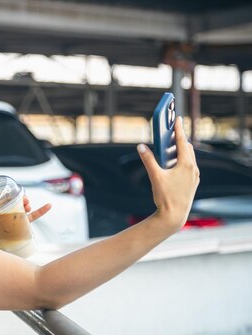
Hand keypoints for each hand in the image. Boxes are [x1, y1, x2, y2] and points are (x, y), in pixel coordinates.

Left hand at [0, 196, 51, 246]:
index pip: (5, 199)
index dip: (10, 195)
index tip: (13, 195)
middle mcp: (7, 212)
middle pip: (17, 202)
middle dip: (22, 199)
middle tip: (24, 201)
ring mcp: (14, 220)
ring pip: (25, 209)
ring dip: (29, 204)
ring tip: (28, 205)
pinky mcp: (21, 227)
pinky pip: (33, 219)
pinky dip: (41, 212)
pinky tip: (48, 205)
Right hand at [137, 117, 199, 231]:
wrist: (174, 215)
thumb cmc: (165, 197)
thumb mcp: (155, 177)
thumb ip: (148, 160)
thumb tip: (141, 146)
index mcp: (186, 164)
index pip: (182, 141)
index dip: (178, 129)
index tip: (177, 118)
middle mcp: (193, 168)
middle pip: (187, 148)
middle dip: (180, 138)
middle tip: (173, 129)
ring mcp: (194, 176)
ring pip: (190, 157)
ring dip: (181, 149)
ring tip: (173, 144)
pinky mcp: (193, 183)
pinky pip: (190, 166)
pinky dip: (183, 159)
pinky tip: (176, 162)